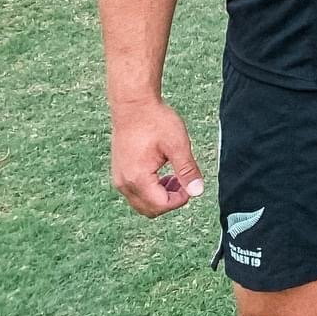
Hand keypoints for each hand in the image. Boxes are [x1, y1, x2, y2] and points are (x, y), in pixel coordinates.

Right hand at [109, 99, 204, 216]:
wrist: (133, 106)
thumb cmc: (155, 121)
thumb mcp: (177, 144)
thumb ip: (187, 170)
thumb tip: (197, 191)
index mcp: (137, 178)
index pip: (161, 206)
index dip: (180, 200)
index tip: (190, 184)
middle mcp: (124, 183)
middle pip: (149, 209)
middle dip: (170, 201)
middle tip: (184, 182)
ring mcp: (119, 179)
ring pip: (141, 203)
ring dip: (160, 196)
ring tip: (176, 177)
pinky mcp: (119, 173)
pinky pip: (135, 193)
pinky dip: (151, 190)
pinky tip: (163, 173)